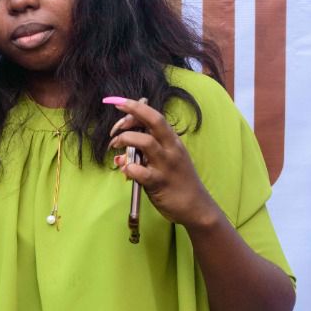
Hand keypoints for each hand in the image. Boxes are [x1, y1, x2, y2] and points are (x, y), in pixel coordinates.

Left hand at [107, 98, 216, 227]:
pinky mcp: (160, 183)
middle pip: (154, 121)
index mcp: (172, 141)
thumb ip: (143, 155)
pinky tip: (125, 170)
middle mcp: (171, 149)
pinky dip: (129, 168)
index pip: (154, 116)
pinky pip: (141, 171)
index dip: (136, 106)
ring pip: (146, 142)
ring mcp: (166, 165)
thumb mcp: (165, 162)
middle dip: (132, 113)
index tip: (118, 103)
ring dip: (126, 139)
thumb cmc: (178, 182)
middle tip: (114, 124)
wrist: (196, 207)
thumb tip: (120, 154)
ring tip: (115, 145)